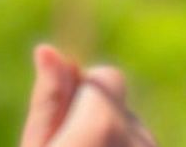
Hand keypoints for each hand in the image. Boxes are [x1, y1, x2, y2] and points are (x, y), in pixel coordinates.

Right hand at [19, 43, 159, 146]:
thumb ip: (48, 101)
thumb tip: (47, 49)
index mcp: (102, 124)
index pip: (106, 76)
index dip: (83, 94)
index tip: (65, 123)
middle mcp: (138, 137)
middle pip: (120, 105)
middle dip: (98, 119)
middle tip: (72, 145)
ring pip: (133, 131)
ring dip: (113, 141)